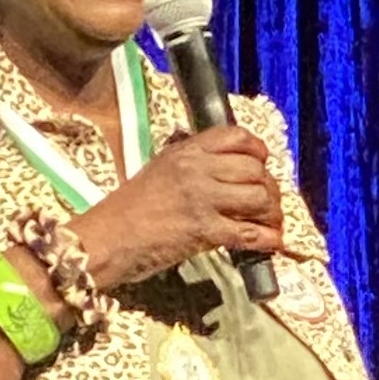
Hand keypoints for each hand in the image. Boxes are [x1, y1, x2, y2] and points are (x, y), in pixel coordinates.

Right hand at [74, 127, 284, 288]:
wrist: (107, 238)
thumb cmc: (129, 209)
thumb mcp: (160, 171)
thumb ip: (192, 165)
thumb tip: (226, 168)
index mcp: (185, 151)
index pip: (236, 136)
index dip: (258, 150)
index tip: (263, 164)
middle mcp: (195, 169)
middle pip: (255, 170)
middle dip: (270, 188)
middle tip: (269, 204)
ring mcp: (201, 199)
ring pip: (259, 198)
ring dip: (272, 214)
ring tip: (270, 224)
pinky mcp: (204, 231)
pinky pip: (250, 233)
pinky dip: (268, 239)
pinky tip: (271, 242)